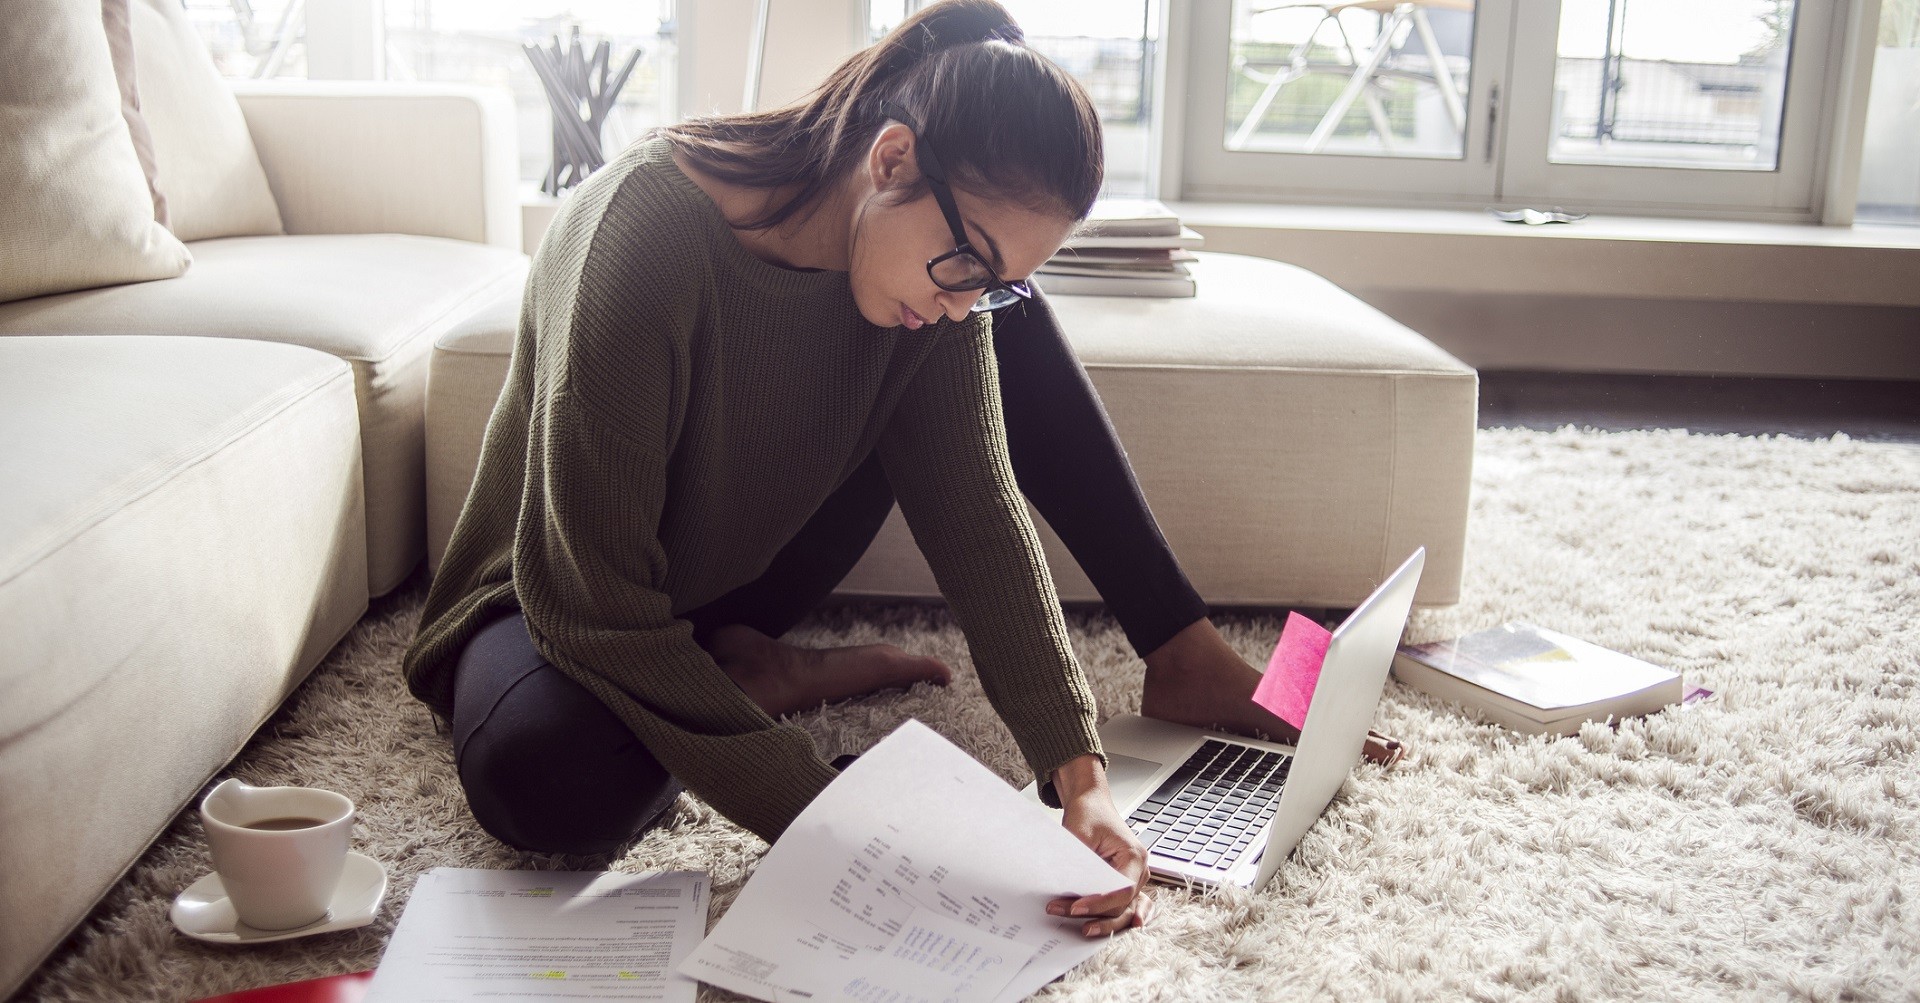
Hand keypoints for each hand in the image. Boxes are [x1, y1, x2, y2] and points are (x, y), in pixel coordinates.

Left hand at [1047, 766, 1152, 937]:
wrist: (1091, 802)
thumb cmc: (1089, 813)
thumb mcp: (1080, 835)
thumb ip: (1080, 864)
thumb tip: (1069, 890)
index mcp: (1134, 856)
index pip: (1122, 889)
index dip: (1099, 902)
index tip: (1076, 907)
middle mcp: (1139, 870)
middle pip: (1121, 905)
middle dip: (1093, 913)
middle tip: (1062, 911)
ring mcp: (1133, 878)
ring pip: (1121, 909)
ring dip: (1100, 919)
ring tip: (1078, 927)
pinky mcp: (1123, 881)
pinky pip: (1125, 906)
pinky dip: (1118, 918)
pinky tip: (1112, 929)